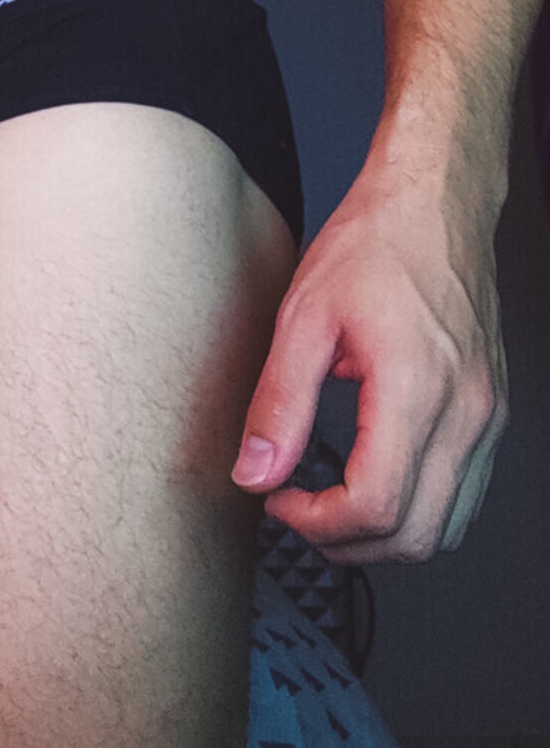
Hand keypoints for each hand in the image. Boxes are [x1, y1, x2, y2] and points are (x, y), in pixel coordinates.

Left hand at [230, 170, 508, 562]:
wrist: (435, 204)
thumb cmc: (376, 244)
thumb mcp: (303, 314)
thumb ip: (278, 402)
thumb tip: (255, 472)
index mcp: (415, 387)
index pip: (375, 506)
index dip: (316, 524)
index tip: (279, 498)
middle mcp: (466, 411)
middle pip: (414, 537)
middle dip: (345, 543)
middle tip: (298, 509)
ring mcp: (488, 416)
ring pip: (445, 528)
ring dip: (383, 536)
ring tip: (331, 500)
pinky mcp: (493, 413)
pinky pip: (463, 496)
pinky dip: (417, 509)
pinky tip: (373, 477)